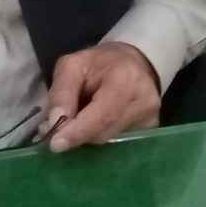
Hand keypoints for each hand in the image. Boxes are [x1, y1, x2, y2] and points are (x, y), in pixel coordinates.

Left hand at [45, 42, 161, 151]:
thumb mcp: (72, 66)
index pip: (102, 115)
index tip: (55, 144)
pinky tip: (97, 124)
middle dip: (78, 134)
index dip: (78, 132)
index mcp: (126, 79)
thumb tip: (54, 122)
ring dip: (89, 137)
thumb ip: (62, 92)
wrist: (132, 62)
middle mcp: (144, 102)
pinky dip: (102, 137)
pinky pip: (120, 144)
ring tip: (81, 119)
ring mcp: (151, 118)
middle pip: (104, 133)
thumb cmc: (99, 63)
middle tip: (59, 129)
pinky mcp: (151, 130)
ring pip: (110, 142)